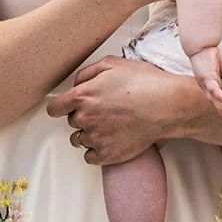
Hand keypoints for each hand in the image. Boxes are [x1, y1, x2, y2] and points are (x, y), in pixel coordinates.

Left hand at [47, 55, 188, 164]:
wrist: (167, 106)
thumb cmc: (143, 82)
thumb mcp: (112, 64)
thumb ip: (87, 73)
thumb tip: (76, 84)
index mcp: (82, 96)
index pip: (54, 108)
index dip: (59, 106)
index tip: (64, 107)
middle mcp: (85, 119)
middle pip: (71, 122)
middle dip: (82, 115)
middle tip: (102, 110)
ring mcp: (96, 139)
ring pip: (79, 140)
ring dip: (88, 133)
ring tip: (107, 125)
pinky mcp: (108, 156)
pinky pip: (90, 157)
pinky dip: (96, 150)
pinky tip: (109, 140)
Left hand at [188, 46, 221, 124]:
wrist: (202, 45)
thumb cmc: (212, 56)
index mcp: (214, 87)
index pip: (219, 103)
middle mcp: (209, 88)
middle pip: (216, 104)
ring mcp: (206, 84)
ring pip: (214, 99)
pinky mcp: (206, 78)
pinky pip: (213, 89)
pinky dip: (219, 96)